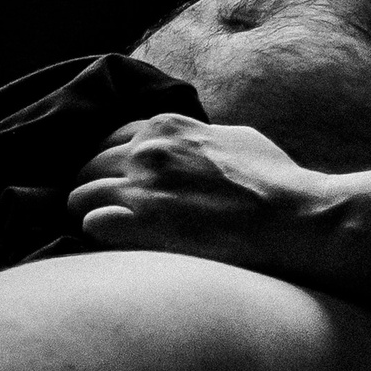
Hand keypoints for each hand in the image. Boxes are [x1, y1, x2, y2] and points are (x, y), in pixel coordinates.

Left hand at [66, 116, 327, 274]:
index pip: (109, 138)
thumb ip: (200, 137)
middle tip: (110, 212)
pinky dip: (98, 234)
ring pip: (78, 195)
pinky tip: (119, 245)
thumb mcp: (238, 138)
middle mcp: (146, 151)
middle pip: (88, 166)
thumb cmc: (276, 181)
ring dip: (90, 212)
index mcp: (167, 126)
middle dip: (95, 188)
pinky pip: (90, 223)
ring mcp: (140, 187)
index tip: (120, 184)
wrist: (292, 219)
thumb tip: (192, 143)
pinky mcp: (139, 224)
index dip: (112, 164)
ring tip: (111, 232)